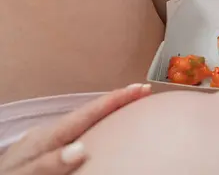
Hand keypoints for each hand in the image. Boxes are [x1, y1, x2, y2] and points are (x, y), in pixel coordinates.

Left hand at [0, 83, 150, 174]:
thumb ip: (49, 163)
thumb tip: (81, 148)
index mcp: (47, 137)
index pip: (87, 113)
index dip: (115, 100)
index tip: (140, 88)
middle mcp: (49, 134)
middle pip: (89, 113)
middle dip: (116, 101)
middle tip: (142, 92)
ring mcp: (46, 141)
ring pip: (83, 122)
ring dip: (106, 113)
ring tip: (128, 106)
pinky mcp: (44, 151)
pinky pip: (76, 132)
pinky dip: (94, 126)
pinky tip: (98, 131)